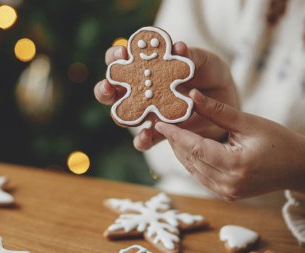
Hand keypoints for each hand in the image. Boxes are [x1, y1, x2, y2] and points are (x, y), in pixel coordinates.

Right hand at [94, 43, 238, 150]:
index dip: (116, 56)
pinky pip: (145, 140)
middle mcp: (142, 91)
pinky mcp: (160, 132)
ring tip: (122, 116)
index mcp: (147, 68)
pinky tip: (146, 135)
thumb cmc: (210, 76)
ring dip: (118, 115)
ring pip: (123, 116)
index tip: (122, 53)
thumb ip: (190, 56)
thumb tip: (178, 47)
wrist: (226, 105)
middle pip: (113, 90)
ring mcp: (148, 113)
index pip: (122, 60)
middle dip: (104, 88)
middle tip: (108, 85)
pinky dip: (142, 140)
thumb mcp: (204, 62)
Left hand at [155, 89, 304, 199]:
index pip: (194, 147)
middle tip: (162, 123)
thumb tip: (192, 95)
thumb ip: (218, 110)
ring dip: (180, 151)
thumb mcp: (248, 122)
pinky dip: (191, 161)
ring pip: (192, 169)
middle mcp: (227, 183)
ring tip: (171, 132)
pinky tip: (186, 146)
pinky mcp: (226, 194)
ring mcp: (226, 192)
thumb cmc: (278, 141)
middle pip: (190, 159)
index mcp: (235, 165)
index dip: (174, 134)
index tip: (158, 123)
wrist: (297, 168)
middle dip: (174, 141)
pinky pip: (200, 175)